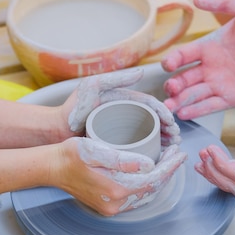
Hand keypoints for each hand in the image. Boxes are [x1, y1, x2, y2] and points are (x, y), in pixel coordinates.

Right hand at [58, 137, 186, 215]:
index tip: (180, 153)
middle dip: (168, 172)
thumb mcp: (95, 149)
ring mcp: (111, 207)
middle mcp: (116, 204)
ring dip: (159, 179)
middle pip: (153, 190)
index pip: (154, 180)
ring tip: (167, 161)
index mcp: (116, 189)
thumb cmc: (70, 155)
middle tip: (177, 154)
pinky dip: (147, 186)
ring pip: (146, 195)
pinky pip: (135, 198)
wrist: (51, 168)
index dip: (170, 166)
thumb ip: (122, 159)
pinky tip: (151, 173)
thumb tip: (148, 165)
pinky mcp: (108, 206)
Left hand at [64, 69, 180, 145]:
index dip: (164, 114)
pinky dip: (149, 154)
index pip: (151, 107)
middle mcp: (125, 116)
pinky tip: (156, 162)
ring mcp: (121, 132)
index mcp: (124, 101)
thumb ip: (116, 77)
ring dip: (163, 143)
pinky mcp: (115, 146)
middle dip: (169, 131)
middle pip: (153, 123)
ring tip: (171, 150)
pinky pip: (136, 150)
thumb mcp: (93, 87)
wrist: (56, 130)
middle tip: (177, 141)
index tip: (173, 124)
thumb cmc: (73, 108)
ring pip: (148, 137)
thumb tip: (142, 72)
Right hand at [160, 0, 234, 119]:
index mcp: (211, 46)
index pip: (184, 55)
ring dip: (179, 101)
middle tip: (170, 89)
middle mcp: (212, 67)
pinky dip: (196, 110)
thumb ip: (224, 1)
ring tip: (170, 107)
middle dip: (173, 85)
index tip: (169, 65)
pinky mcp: (232, 98)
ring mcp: (221, 84)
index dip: (173, 60)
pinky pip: (209, 106)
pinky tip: (183, 113)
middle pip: (184, 78)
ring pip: (193, 95)